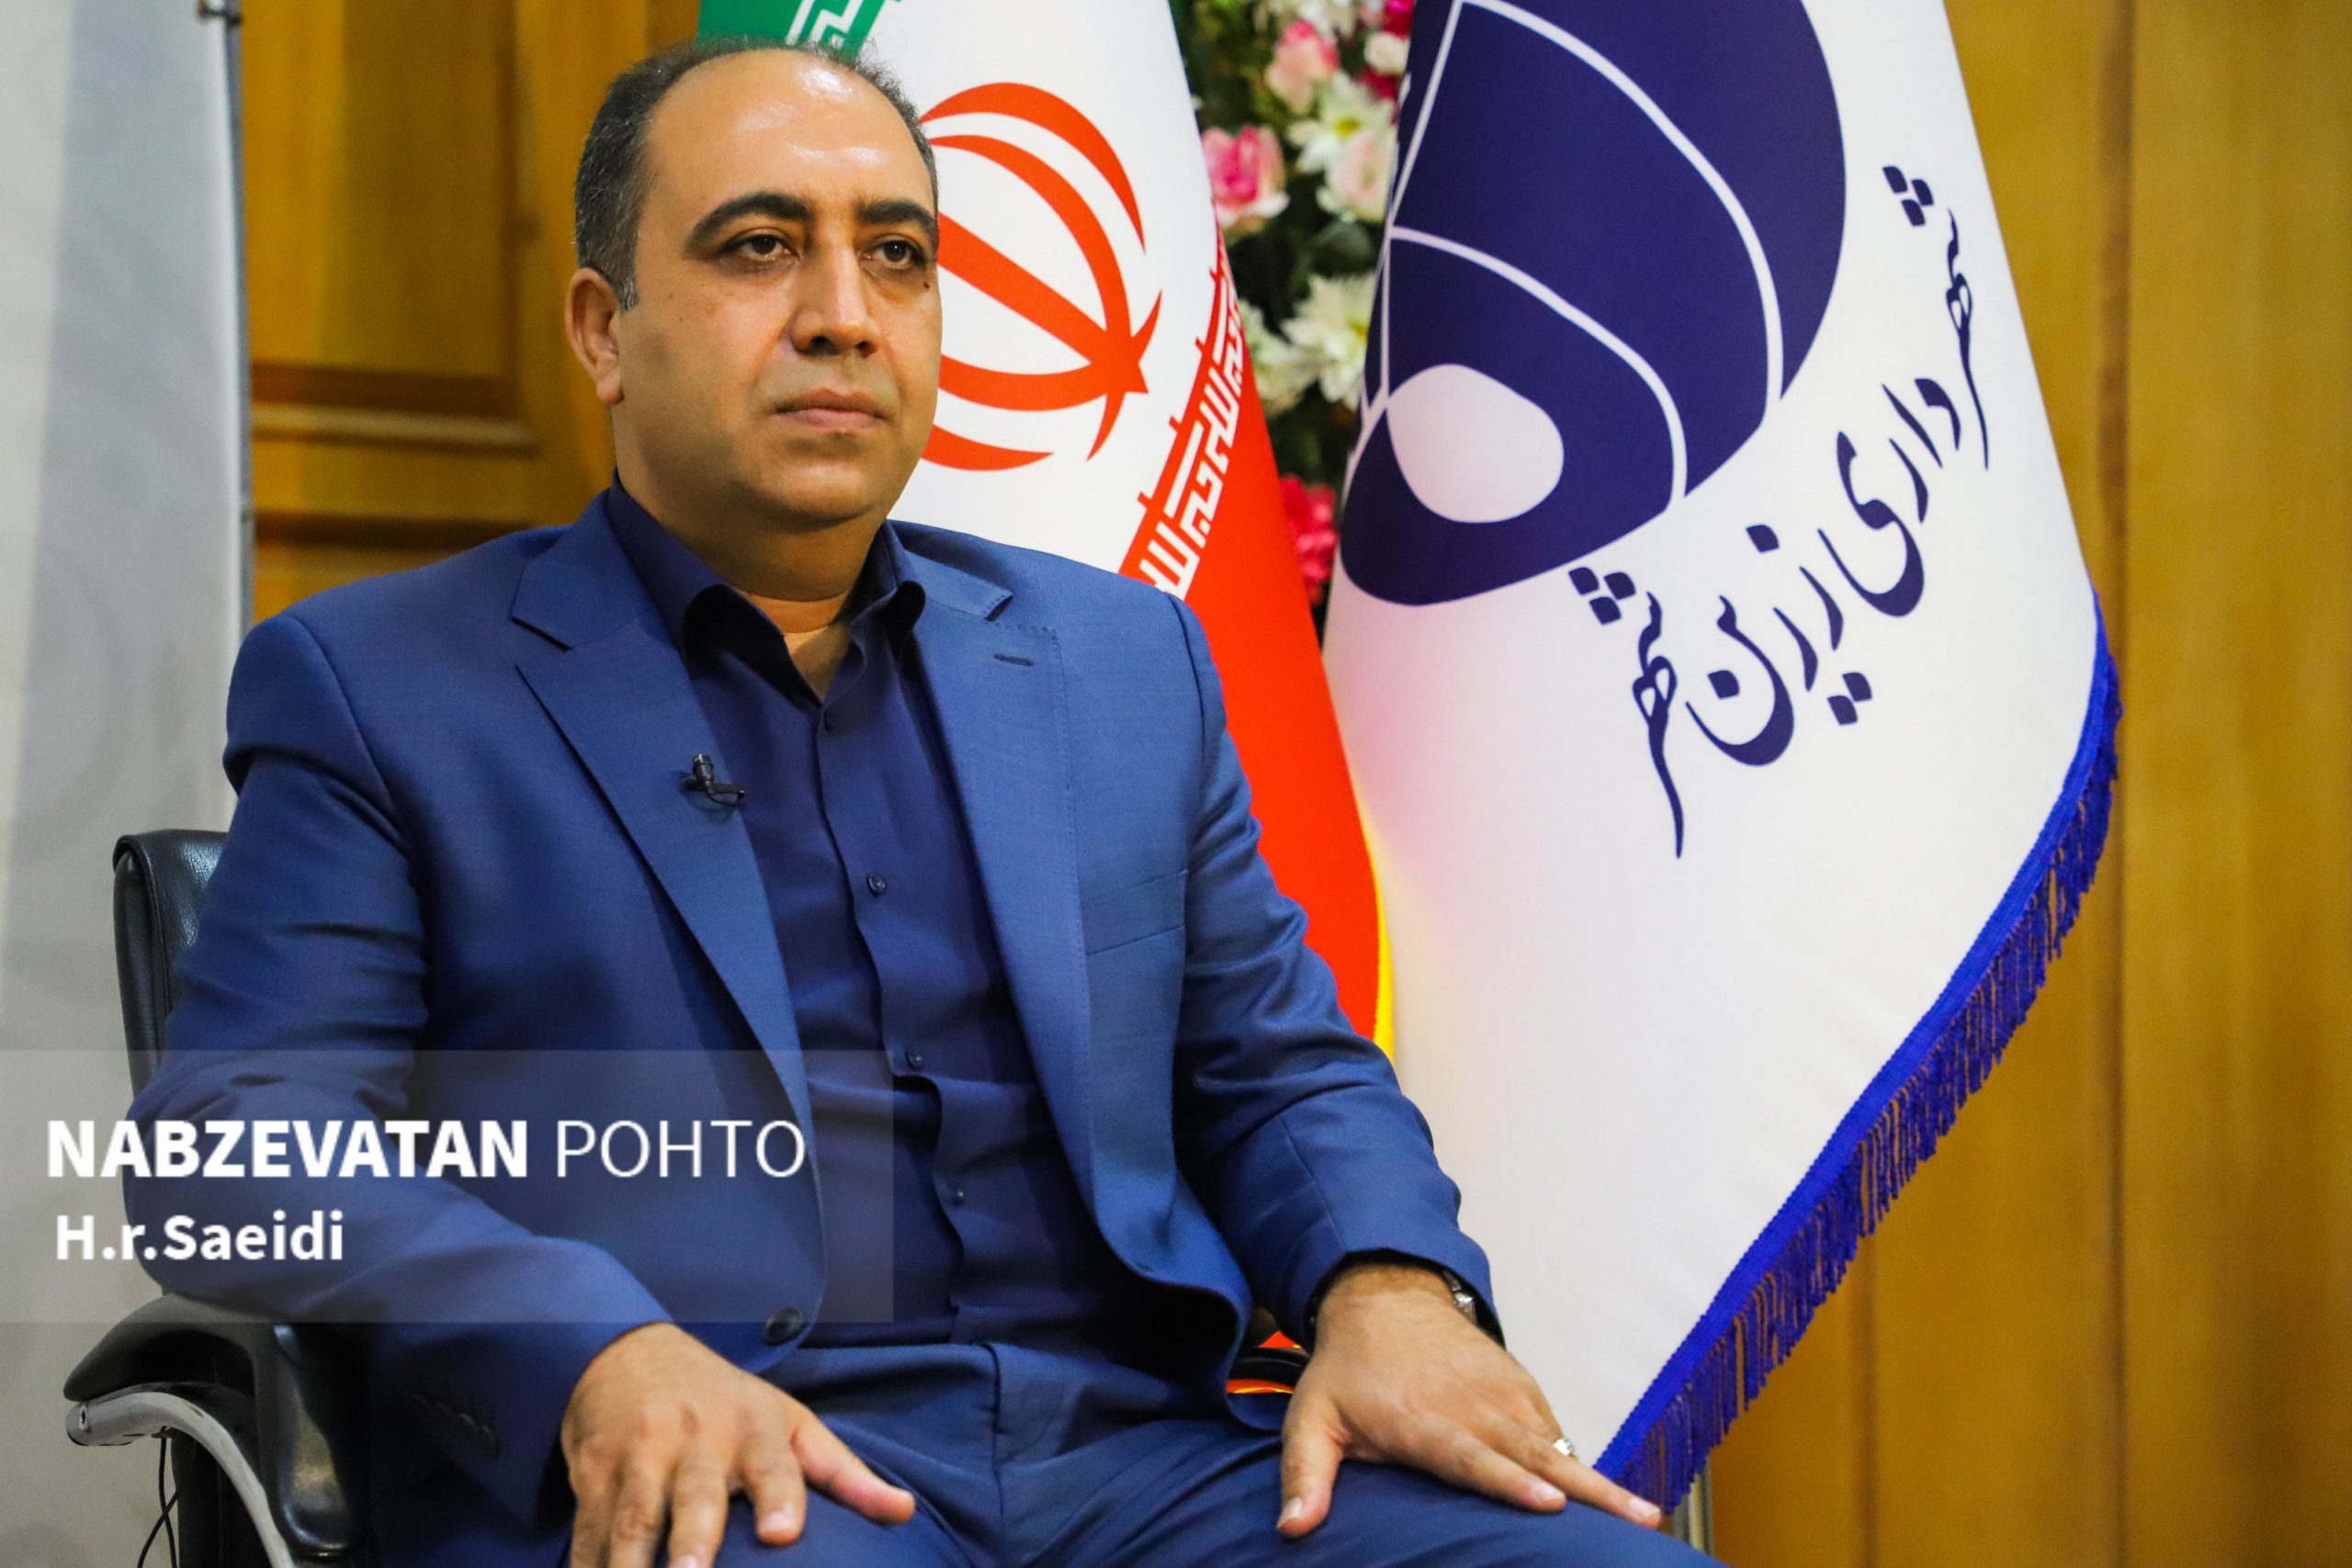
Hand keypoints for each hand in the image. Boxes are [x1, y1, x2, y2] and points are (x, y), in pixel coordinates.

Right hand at [560, 1322, 915, 1567]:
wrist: (629, 1352)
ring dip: (631, 1563)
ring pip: (632, 1518)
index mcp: (751, 1428)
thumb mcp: (789, 1423)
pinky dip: (589, 1566)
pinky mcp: (592, 1474)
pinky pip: (589, 1530)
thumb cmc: (726, 1402)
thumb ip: (843, 1473)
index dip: (778, 1498)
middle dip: (692, 1539)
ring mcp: (637, 1456)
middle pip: (692, 1494)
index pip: (771, 1464)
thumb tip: (905, 1513)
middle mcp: (693, 1440)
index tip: (782, 1535)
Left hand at [1277, 1261, 1663, 1536]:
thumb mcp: (1311, 1417)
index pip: (1474, 1458)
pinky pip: (1555, 1430)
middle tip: (1638, 1518)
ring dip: (1600, 1480)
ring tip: (1644, 1514)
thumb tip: (1291, 1528)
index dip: (1511, 1480)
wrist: (1385, 1296)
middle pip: (1537, 1456)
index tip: (1548, 1502)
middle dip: (1587, 1490)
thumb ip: (1304, 1474)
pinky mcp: (1520, 1389)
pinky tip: (1616, 1496)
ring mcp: (1503, 1396)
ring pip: (1557, 1444)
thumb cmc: (1348, 1369)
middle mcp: (1473, 1409)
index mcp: (1426, 1423)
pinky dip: (1583, 1459)